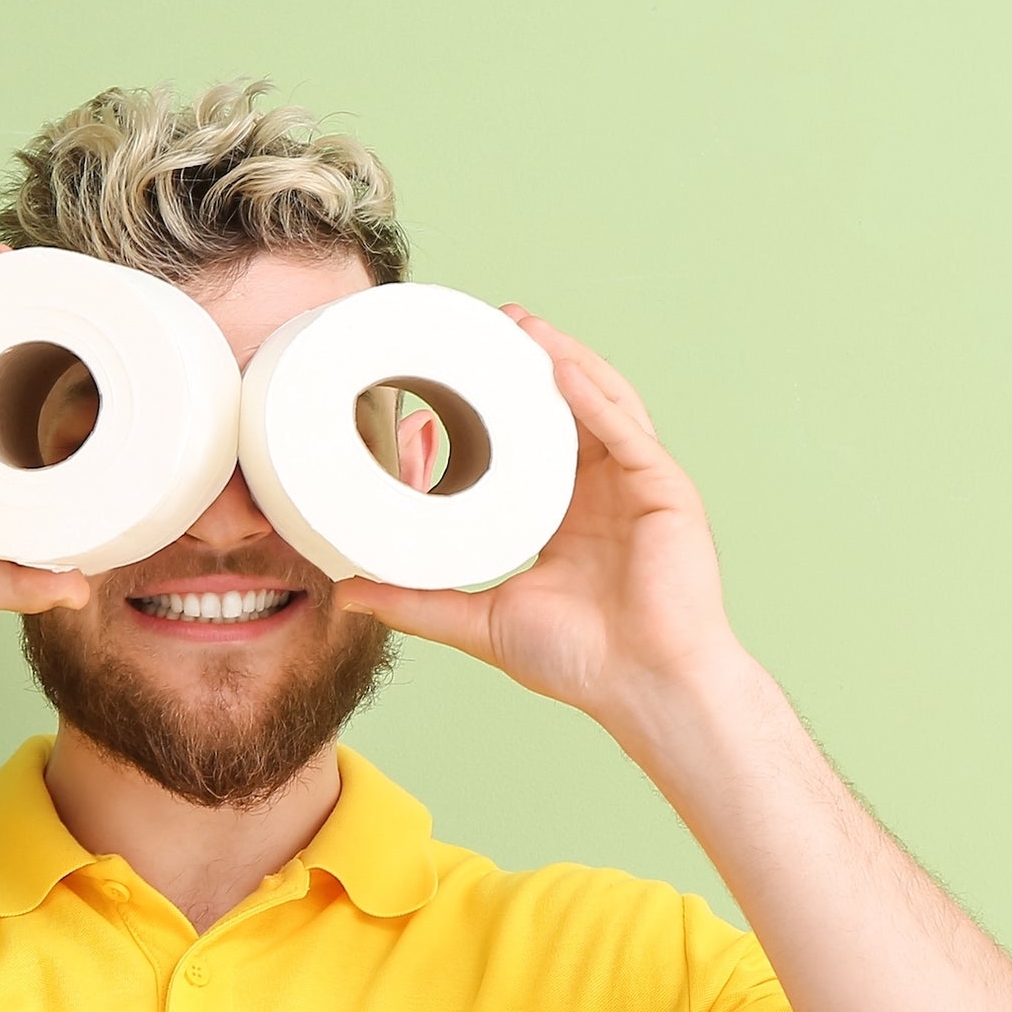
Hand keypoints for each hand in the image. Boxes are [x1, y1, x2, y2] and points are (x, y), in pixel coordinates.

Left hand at [337, 311, 750, 736]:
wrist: (644, 688)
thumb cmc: (579, 661)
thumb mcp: (480, 621)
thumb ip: (416, 602)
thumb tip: (346, 594)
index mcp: (566, 511)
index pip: (536, 437)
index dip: (503, 399)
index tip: (460, 367)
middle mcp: (605, 489)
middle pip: (571, 405)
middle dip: (535, 360)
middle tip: (493, 323)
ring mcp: (637, 485)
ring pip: (602, 402)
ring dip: (564, 359)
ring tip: (524, 327)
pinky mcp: (665, 490)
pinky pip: (628, 431)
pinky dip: (595, 398)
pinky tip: (562, 371)